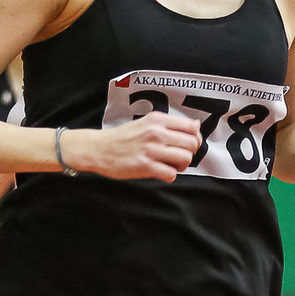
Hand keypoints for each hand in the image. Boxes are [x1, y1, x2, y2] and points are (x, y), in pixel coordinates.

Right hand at [76, 112, 200, 181]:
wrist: (99, 149)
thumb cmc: (123, 138)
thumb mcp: (146, 122)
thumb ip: (168, 124)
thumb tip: (195, 127)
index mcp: (157, 120)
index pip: (192, 127)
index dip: (195, 138)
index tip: (189, 144)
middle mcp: (156, 132)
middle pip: (192, 144)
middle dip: (189, 153)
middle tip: (178, 157)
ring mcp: (151, 149)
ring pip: (185, 159)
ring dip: (181, 165)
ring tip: (170, 165)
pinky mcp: (146, 166)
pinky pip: (172, 174)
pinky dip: (169, 176)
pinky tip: (161, 172)